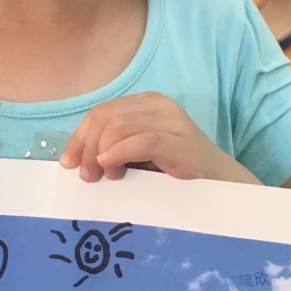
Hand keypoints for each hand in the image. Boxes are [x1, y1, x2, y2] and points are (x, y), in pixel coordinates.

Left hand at [59, 92, 259, 183]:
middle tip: (87, 176)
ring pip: (117, 125)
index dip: (79, 137)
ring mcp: (171, 120)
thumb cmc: (176, 173)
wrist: (222, 186)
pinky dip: (119, 153)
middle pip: (104, 115)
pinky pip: (141, 140)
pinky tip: (112, 167)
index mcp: (145, 104)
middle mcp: (157, 105)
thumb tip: (76, 160)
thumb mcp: (138, 157)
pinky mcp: (180, 141)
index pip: (100, 112)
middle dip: (87, 146)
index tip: (68, 164)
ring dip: (102, 153)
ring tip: (106, 176)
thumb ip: (112, 149)